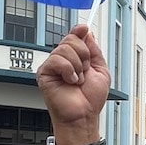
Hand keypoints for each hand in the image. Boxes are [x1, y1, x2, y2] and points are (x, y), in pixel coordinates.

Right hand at [36, 24, 109, 144]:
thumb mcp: (101, 70)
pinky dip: (68, 70)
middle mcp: (63, 60)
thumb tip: (87, 33)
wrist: (83, 115)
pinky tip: (70, 81)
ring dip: (77, 66)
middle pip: (71, 39)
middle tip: (85, 71)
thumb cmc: (90, 99)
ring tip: (77, 80)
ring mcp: (53, 66)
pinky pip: (57, 60)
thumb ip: (94, 51)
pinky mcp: (45, 72)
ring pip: (65, 49)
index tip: (84, 28)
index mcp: (75, 58)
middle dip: (84, 55)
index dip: (79, 31)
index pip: (74, 37)